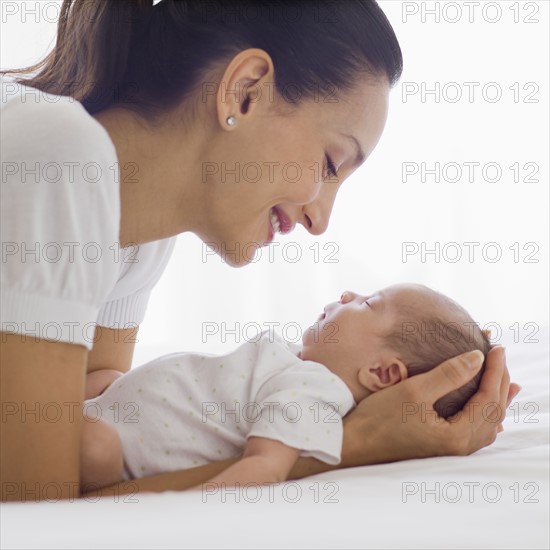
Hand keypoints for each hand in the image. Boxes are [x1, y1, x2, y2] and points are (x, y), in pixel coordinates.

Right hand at [340, 346, 520, 466]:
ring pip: (487, 423)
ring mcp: (450, 449)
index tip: (497, 347)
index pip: (489, 398)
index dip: (495, 371)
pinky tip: (486, 413)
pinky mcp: (440, 447)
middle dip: (500, 382)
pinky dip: (486, 415)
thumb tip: (478, 358)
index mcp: (457, 435)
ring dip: (497, 399)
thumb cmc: (379, 418)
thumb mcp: (414, 391)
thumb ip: (449, 374)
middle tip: (501, 356)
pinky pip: (475, 431)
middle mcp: (459, 447)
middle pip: (493, 412)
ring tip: (507, 384)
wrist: (354, 444)